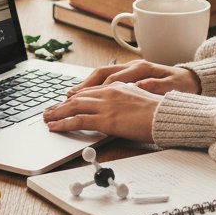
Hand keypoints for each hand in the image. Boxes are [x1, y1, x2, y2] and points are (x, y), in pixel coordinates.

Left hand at [44, 82, 161, 142]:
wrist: (168, 116)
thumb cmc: (158, 111)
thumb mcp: (139, 100)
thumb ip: (124, 101)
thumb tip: (115, 110)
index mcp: (118, 87)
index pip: (89, 91)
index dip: (75, 98)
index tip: (65, 102)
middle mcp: (109, 92)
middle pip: (78, 97)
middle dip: (61, 105)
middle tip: (50, 111)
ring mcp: (107, 105)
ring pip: (74, 107)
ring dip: (57, 114)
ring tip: (47, 120)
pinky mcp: (106, 120)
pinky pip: (78, 121)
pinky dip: (63, 124)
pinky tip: (55, 127)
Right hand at [67, 60, 200, 95]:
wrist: (191, 81)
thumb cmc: (182, 85)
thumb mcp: (172, 87)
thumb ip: (154, 87)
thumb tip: (139, 86)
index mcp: (142, 69)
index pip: (114, 79)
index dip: (97, 90)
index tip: (84, 100)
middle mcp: (132, 67)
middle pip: (102, 74)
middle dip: (83, 86)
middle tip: (67, 98)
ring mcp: (129, 70)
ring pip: (101, 75)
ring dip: (85, 86)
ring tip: (68, 97)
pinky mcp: (129, 76)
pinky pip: (105, 79)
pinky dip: (93, 87)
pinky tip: (83, 96)